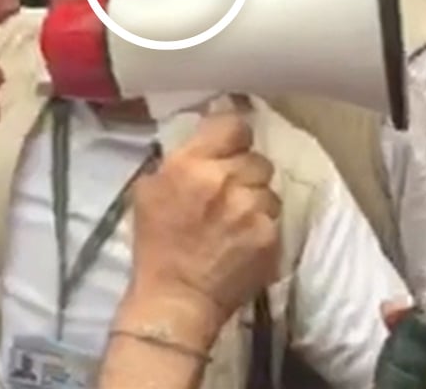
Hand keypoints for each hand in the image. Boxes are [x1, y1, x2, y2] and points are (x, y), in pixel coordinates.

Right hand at [124, 99, 280, 342]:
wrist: (177, 299)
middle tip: (231, 190)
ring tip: (239, 219)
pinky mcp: (271, 236)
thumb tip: (205, 143)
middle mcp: (227, 180)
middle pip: (257, 159)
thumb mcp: (149, 191)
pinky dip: (263, 226)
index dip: (234, 135)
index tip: (230, 146)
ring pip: (269, 190)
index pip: (234, 125)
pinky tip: (246, 240)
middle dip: (245, 172)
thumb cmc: (157, 245)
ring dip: (257, 199)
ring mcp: (253, 209)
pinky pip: (275, 218)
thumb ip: (179, 161)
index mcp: (192, 164)